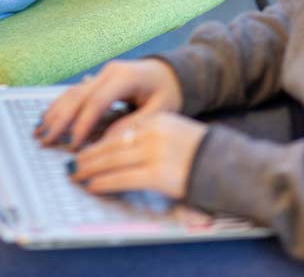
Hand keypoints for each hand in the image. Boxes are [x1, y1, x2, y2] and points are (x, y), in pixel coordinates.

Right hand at [36, 58, 183, 150]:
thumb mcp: (160, 110)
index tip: (73, 145)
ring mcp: (101, 74)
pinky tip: (48, 118)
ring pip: (72, 92)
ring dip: (55, 112)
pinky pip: (76, 92)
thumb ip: (135, 124)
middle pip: (78, 96)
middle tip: (45, 140)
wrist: (171, 72)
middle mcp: (108, 72)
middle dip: (60, 120)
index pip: (97, 101)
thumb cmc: (168, 92)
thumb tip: (109, 142)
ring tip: (40, 131)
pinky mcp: (97, 79)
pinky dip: (61, 106)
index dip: (83, 124)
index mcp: (124, 76)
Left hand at [68, 112, 206, 200]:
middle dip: (89, 153)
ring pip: (113, 158)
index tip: (85, 146)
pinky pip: (124, 177)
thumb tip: (123, 145)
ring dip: (90, 167)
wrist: (231, 166)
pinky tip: (93, 185)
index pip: (120, 128)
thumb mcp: (176, 133)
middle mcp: (153, 131)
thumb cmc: (205, 154)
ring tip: (76, 173)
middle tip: (73, 161)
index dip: (99, 139)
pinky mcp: (159, 173)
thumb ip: (151, 135)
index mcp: (157, 119)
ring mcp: (155, 151)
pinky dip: (105, 181)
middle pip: (113, 142)